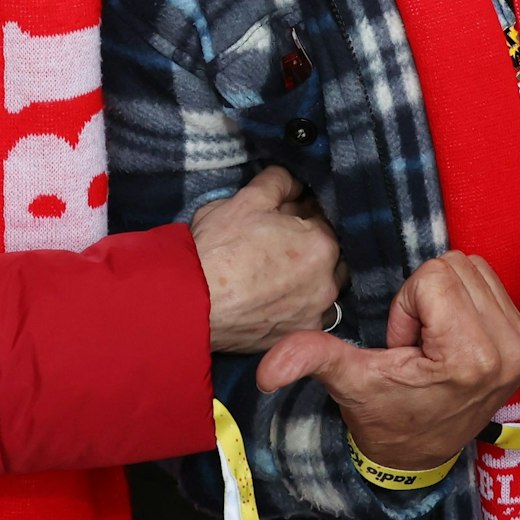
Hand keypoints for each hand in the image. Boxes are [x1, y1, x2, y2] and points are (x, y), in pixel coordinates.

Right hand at [193, 165, 344, 352]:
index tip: (284, 213)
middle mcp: (327, 282)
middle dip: (312, 245)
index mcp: (322, 244)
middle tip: (279, 242)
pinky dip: (295, 304)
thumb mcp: (247, 199)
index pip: (324, 218)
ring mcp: (313, 314)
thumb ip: (279, 182)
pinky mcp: (295, 336)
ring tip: (275, 271)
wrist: (190, 302)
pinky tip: (272, 297)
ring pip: (322, 286)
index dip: (303, 211)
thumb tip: (294, 182)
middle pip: (330, 254)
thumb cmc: (218, 248)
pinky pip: (306, 313)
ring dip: (308, 276)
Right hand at [256, 251, 519, 470]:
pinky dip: (470, 301)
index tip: (405, 348)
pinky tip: (457, 339)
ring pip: (475, 267)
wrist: (421, 453)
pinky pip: (494, 282)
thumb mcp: (350, 383)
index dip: (407, 306)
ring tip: (437, 342)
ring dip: (448, 297)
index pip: (434, 275)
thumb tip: (267, 371)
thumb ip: (313, 358)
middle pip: (457, 265)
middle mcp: (509, 348)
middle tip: (420, 345)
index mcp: (470, 356)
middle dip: (428, 297)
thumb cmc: (387, 415)